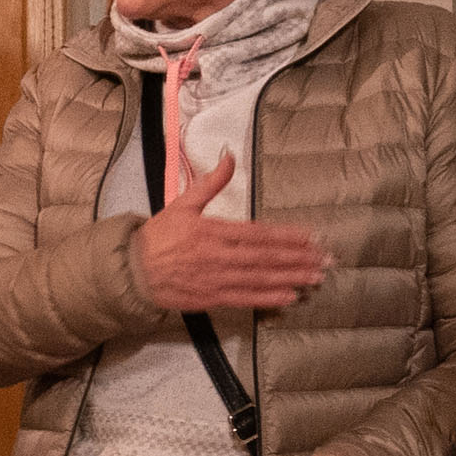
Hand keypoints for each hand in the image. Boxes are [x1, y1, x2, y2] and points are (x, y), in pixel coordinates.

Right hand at [131, 56, 327, 315]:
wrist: (131, 271)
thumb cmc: (157, 237)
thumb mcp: (182, 204)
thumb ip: (210, 182)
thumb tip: (230, 157)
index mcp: (212, 231)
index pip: (258, 233)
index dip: (287, 236)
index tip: (311, 237)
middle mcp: (218, 256)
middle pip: (265, 257)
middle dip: (297, 259)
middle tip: (325, 260)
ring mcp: (215, 279)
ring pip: (259, 279)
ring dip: (290, 278)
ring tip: (314, 278)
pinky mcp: (210, 298)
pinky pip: (244, 299)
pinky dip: (267, 298)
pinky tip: (289, 297)